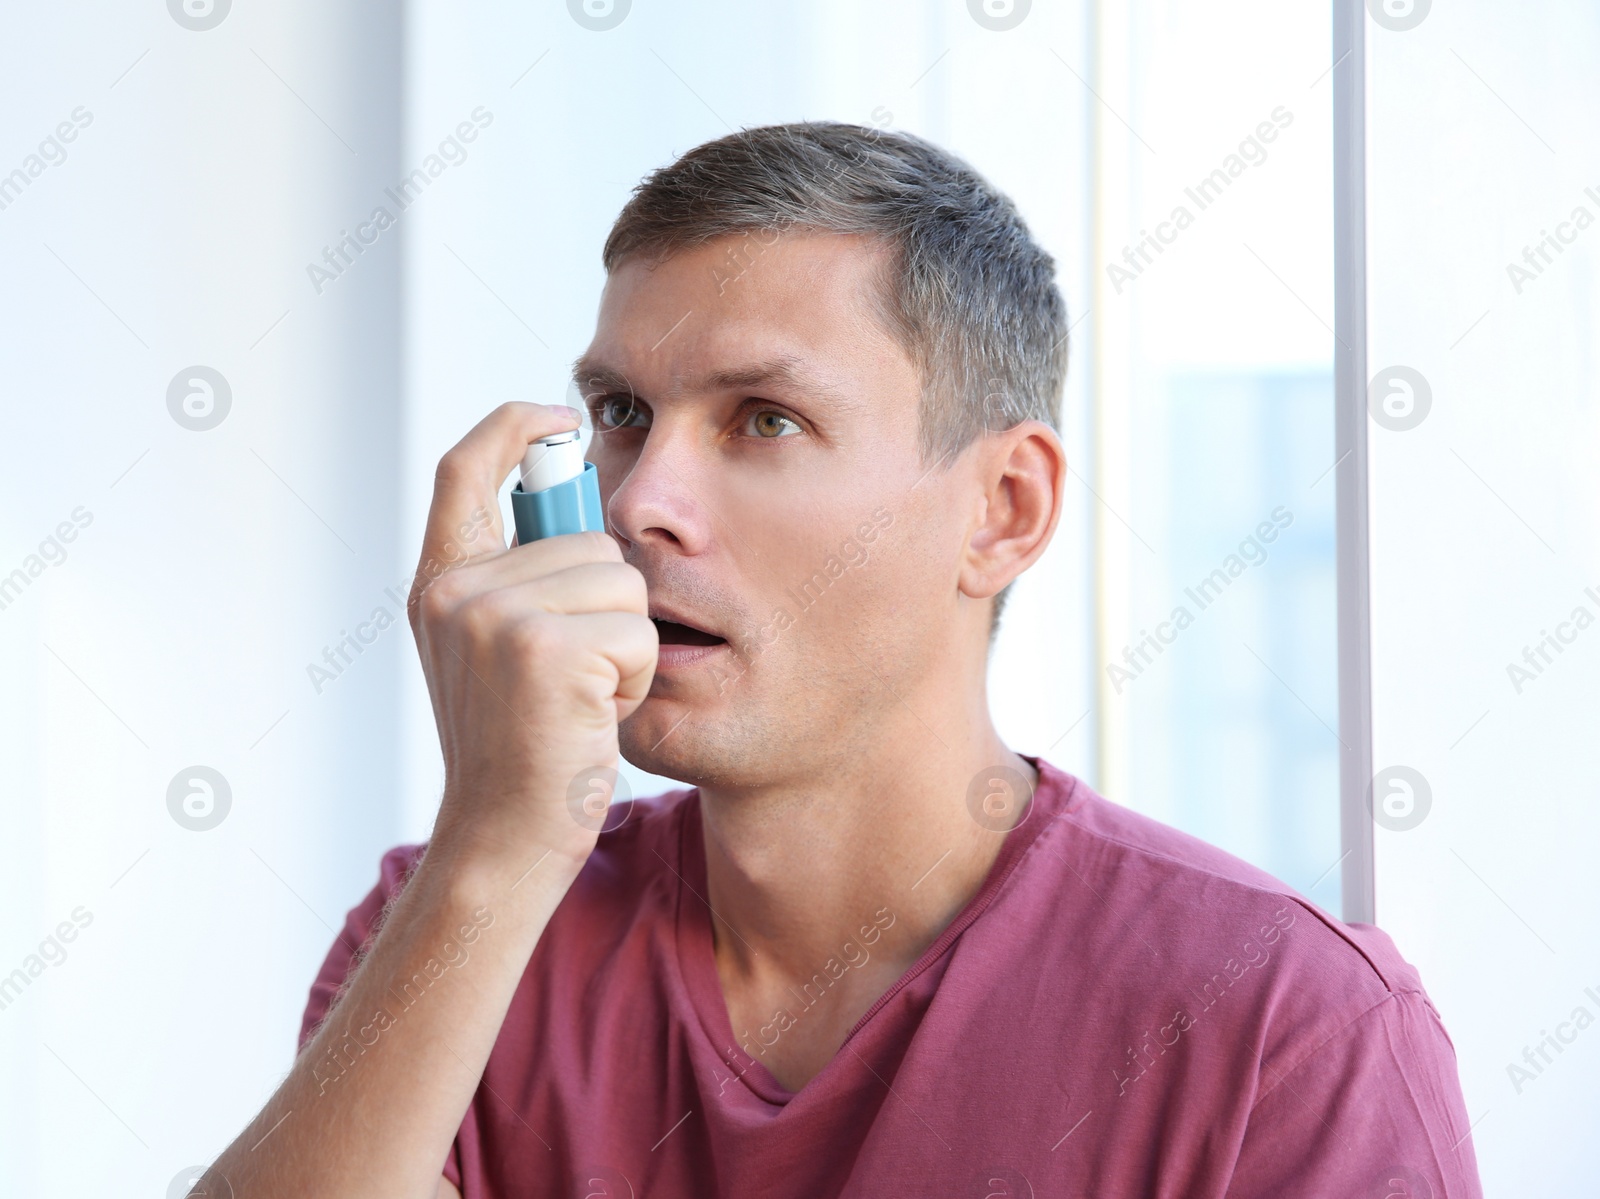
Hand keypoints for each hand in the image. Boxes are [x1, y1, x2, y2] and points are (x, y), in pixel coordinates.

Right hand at [407, 402, 657, 869]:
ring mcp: (495, 616)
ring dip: (626, 644)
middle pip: (589, 541)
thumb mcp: (494, 652)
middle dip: (609, 606)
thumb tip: (575, 503)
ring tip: (580, 698)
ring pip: (622, 584)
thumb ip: (517, 580)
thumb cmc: (520, 748)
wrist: (504, 839)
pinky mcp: (546, 648)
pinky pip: (638, 629)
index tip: (558, 417)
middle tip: (571, 678)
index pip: (464, 469)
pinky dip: (636, 677)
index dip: (513, 428)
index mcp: (440, 583)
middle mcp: (457, 590)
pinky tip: (595, 716)